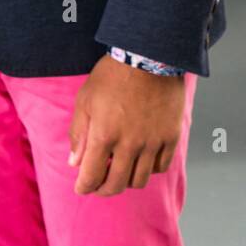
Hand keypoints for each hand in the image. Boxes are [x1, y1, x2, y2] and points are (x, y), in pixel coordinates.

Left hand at [68, 54, 186, 196]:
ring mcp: (152, 142)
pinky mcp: (170, 136)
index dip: (84, 187)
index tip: (81, 188)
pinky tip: (141, 161)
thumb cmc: (112, 75)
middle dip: (103, 190)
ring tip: (120, 173)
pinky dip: (149, 170)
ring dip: (126, 181)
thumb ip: (79, 133)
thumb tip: (75, 163)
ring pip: (140, 180)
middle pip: (117, 184)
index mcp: (104, 135)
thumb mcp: (86, 99)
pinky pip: (160, 167)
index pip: (91, 176)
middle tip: (99, 186)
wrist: (148, 56)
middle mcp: (129, 144)